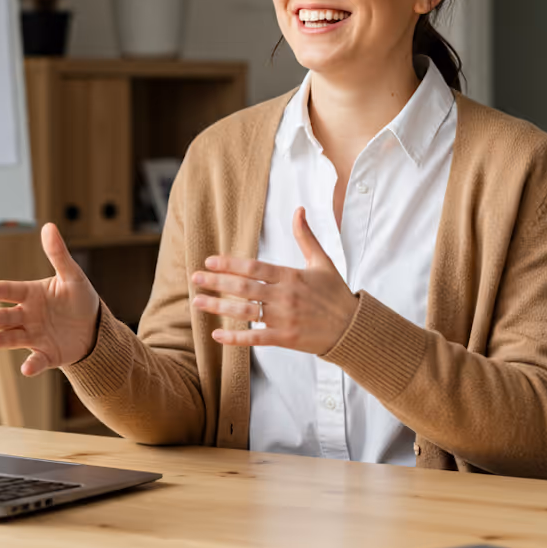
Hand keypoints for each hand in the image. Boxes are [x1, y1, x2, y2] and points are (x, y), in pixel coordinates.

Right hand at [0, 223, 99, 376]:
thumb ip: (58, 254)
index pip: (9, 291)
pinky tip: (26, 369)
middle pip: (5, 317)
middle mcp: (27, 316)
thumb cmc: (78, 299)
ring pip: (13, 338)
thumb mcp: (72, 275)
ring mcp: (34, 336)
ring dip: (0, 341)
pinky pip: (37, 360)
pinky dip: (31, 365)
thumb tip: (49, 226)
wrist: (94, 328)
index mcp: (30, 295)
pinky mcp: (47, 354)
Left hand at [190, 207, 356, 354]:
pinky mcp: (285, 338)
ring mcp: (284, 318)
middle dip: (216, 282)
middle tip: (194, 279)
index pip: (253, 267)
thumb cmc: (336, 293)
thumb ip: (306, 236)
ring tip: (197, 302)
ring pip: (245, 311)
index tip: (209, 262)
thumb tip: (298, 209)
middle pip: (243, 287)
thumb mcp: (322, 261)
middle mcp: (284, 296)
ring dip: (218, 307)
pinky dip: (235, 337)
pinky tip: (216, 334)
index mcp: (291, 276)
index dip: (229, 264)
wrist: (352, 327)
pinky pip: (255, 338)